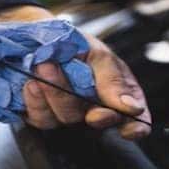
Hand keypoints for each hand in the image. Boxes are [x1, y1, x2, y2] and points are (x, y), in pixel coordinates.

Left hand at [0, 6, 151, 139]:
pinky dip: (36, 99)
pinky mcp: (45, 116)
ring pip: (67, 118)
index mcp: (119, 95)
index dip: (136, 129)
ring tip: (46, 65)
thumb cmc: (76, 44)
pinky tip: (33, 82)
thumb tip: (132, 108)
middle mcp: (96, 109)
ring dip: (56, 91)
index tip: (129, 130)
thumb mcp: (100, 55)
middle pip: (100, 122)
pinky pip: (42, 118)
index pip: (136, 122)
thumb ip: (114, 81)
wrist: (38, 37)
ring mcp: (70, 115)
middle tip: (83, 89)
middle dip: (88, 106)